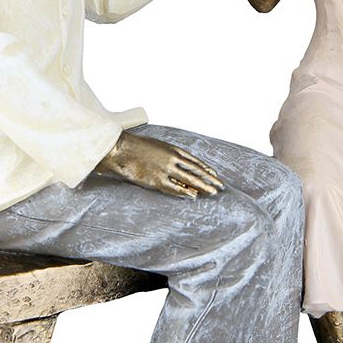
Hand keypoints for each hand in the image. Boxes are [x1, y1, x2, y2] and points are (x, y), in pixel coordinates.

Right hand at [95, 131, 224, 198]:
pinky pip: (174, 188)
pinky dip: (185, 192)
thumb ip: (170, 154)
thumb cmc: (137, 147)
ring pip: (189, 180)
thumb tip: (180, 163)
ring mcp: (165, 170)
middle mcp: (172, 159)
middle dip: (210, 179)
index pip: (195, 161)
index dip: (206, 169)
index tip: (215, 175)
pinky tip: (193, 195)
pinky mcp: (156, 180)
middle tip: (221, 186)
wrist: (121, 150)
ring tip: (213, 192)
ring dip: (202, 187)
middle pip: (196, 171)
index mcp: (173, 149)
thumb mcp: (158, 146)